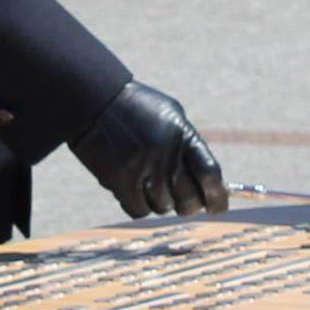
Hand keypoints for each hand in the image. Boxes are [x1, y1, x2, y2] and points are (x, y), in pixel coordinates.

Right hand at [69, 80, 226, 218]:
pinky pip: (139, 210)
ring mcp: (142, 170)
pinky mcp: (120, 182)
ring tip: (148, 181)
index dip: (218, 197)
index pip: (210, 175)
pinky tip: (132, 189)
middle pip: (189, 200)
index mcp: (182, 134)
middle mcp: (166, 154)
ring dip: (159, 201)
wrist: (92, 99)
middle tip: (183, 201)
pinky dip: (138, 204)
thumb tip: (211, 183)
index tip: (217, 207)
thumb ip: (188, 145)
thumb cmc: (134, 107)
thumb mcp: (170, 115)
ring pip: (163, 207)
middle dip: (189, 205)